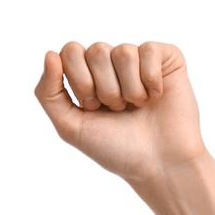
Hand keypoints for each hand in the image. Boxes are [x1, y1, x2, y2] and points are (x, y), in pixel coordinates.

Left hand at [34, 40, 204, 181]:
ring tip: (137, 107)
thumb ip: (49, 94)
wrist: (157, 164)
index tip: (92, 107)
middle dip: (105, 89)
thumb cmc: (116, 149)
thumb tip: (49, 54)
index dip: (81, 81)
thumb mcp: (72, 127)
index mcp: (87, 75)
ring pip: (123, 52)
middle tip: (117, 110)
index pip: (71, 51)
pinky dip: (150, 81)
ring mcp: (138, 57)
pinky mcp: (165, 56)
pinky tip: (156, 97)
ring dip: (129, 90)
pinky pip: (148, 51)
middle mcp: (111, 63)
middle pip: (96, 50)